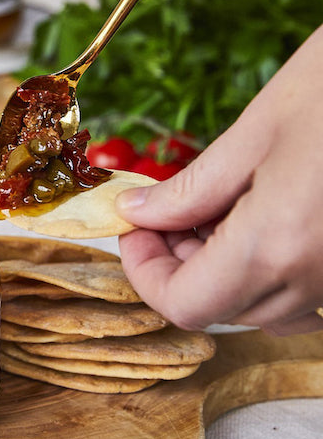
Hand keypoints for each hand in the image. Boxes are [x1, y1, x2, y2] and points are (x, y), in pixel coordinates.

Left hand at [115, 24, 322, 334]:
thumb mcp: (258, 130)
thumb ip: (190, 189)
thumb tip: (137, 214)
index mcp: (277, 247)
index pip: (184, 305)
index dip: (144, 274)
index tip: (133, 230)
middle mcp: (316, 279)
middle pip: (219, 308)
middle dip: (177, 264)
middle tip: (165, 210)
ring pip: (260, 305)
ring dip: (219, 267)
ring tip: (212, 206)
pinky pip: (302, 291)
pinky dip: (265, 266)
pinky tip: (258, 214)